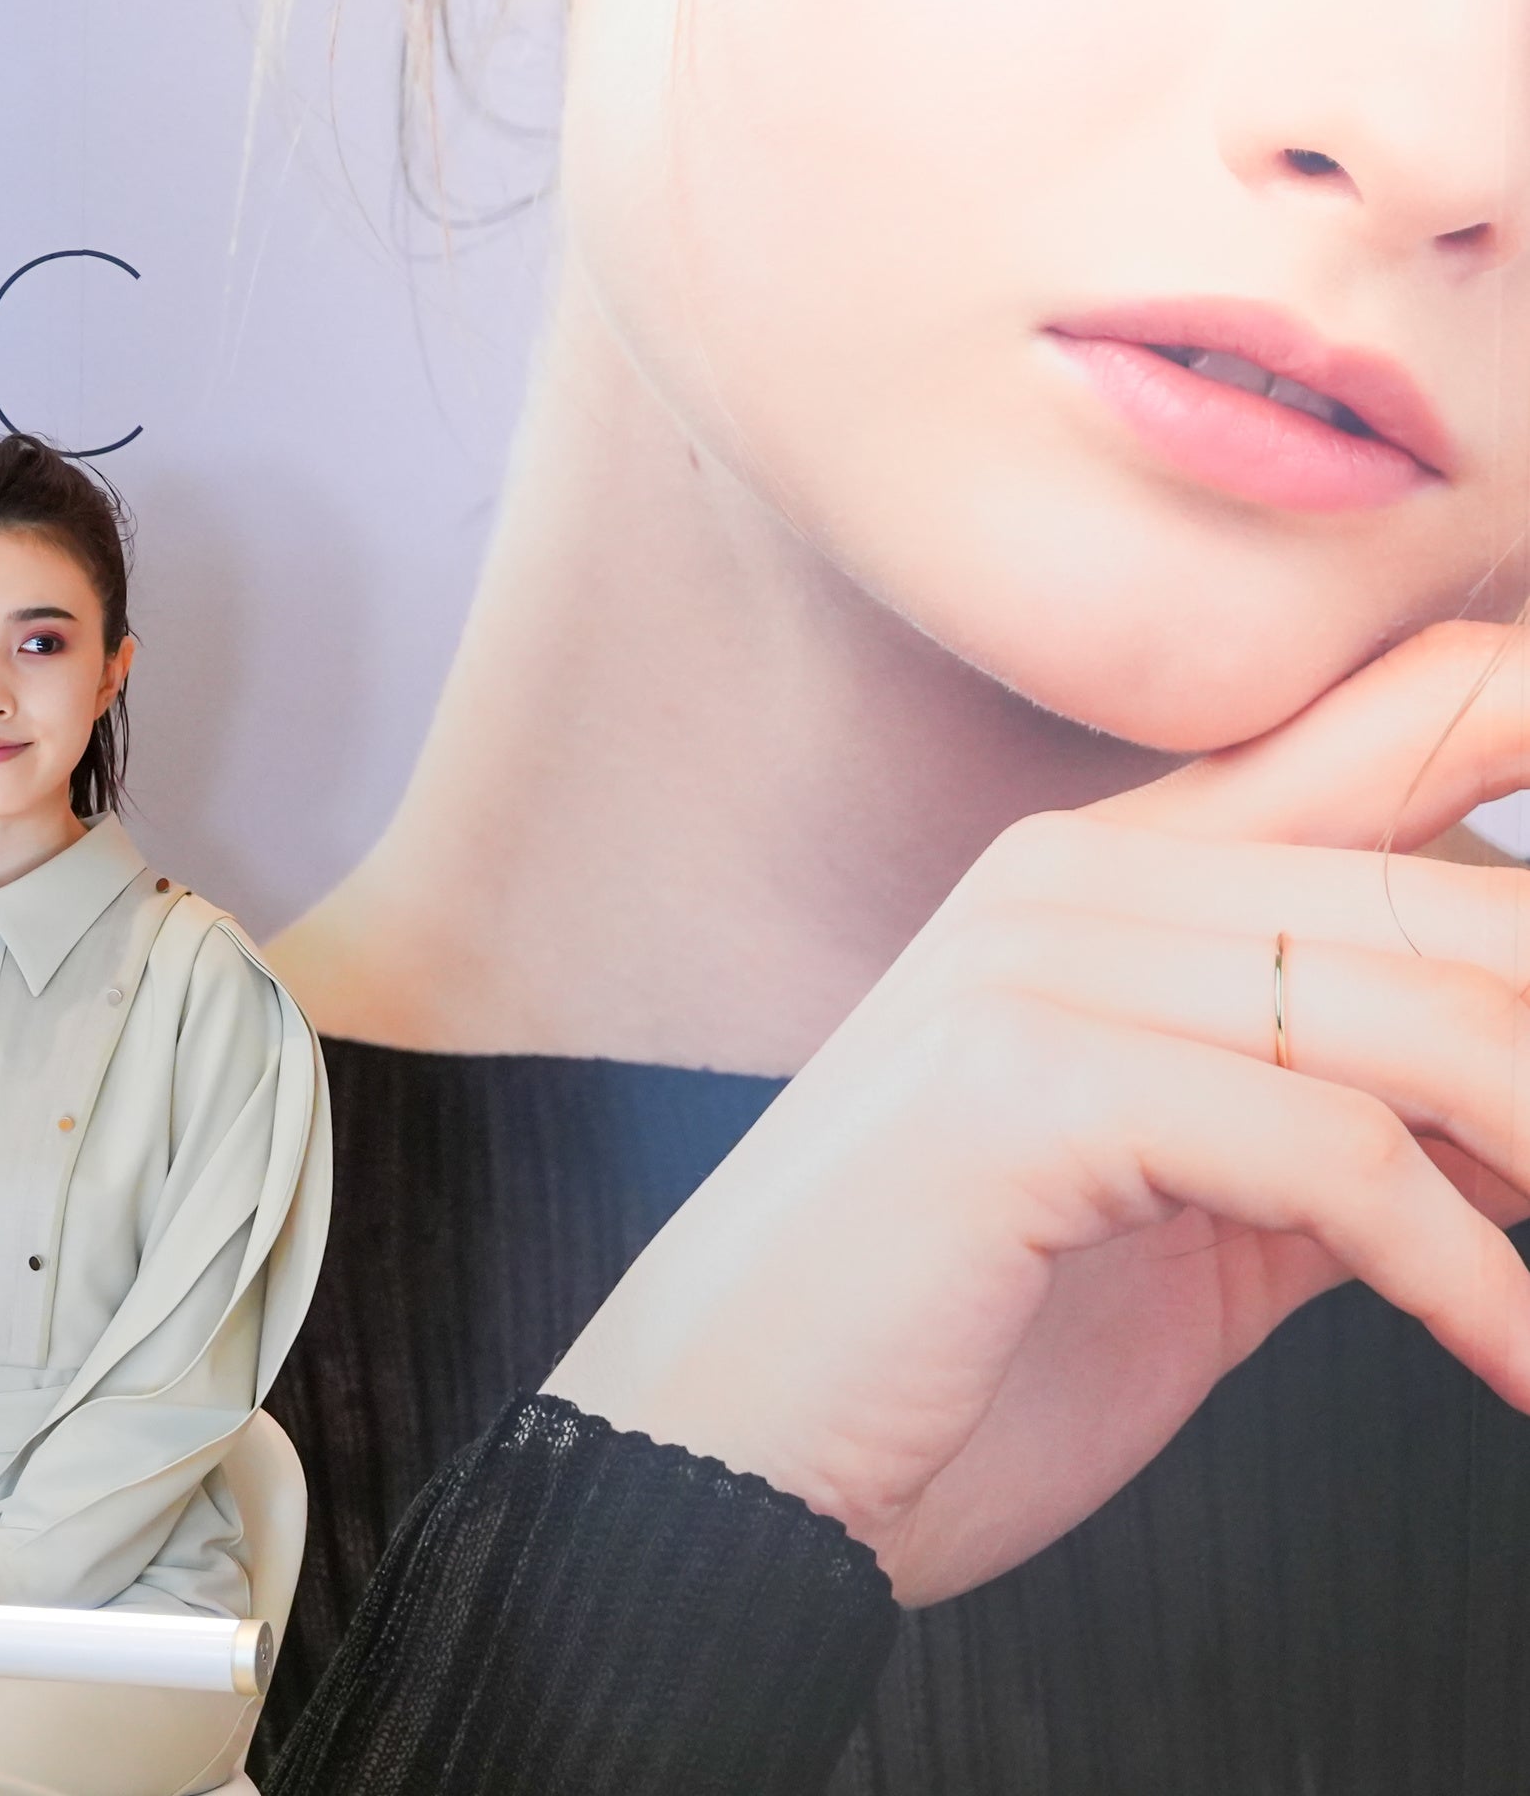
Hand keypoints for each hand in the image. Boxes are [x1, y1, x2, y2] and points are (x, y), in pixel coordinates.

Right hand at [545, 621, 1529, 1603]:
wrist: (719, 1467)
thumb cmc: (953, 1355)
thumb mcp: (1212, 1220)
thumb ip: (1371, 1127)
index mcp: (1116, 867)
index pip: (1421, 702)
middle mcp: (1075, 871)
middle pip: (1462, 893)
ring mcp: (1036, 960)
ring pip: (1429, 1014)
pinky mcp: (1023, 1079)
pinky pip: (1343, 1158)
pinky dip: (1478, 1289)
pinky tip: (1523, 1370)